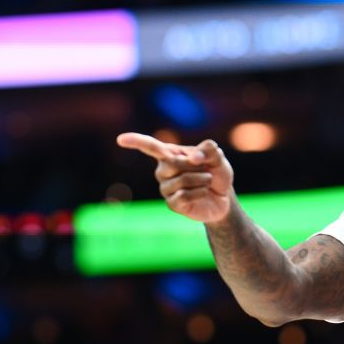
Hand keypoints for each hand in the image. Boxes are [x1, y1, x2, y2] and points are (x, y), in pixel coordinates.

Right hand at [117, 133, 233, 222]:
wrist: (223, 198)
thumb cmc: (216, 173)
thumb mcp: (218, 158)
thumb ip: (209, 150)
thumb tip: (194, 158)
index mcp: (170, 154)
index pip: (150, 146)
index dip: (136, 141)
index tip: (120, 139)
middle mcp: (163, 170)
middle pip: (171, 164)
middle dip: (194, 166)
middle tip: (207, 170)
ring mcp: (165, 188)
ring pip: (180, 181)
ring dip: (201, 180)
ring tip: (207, 181)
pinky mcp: (172, 204)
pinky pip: (183, 196)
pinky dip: (199, 192)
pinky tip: (203, 193)